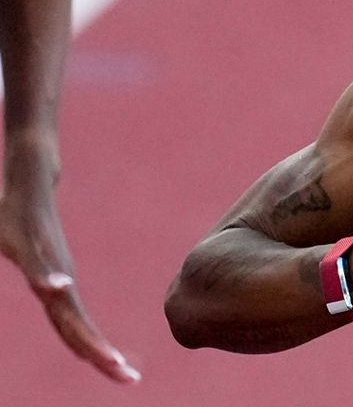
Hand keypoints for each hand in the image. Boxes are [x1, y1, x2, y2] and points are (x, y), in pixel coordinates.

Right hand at [0, 142, 140, 383]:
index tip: (126, 377)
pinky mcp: (31, 238)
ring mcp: (43, 258)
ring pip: (61, 300)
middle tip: (128, 378)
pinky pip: (38, 263)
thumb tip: (52, 291)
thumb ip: (40, 275)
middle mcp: (55, 275)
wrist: (31, 173)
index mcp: (55, 284)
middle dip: (100, 353)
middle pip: (76, 324)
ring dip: (79, 328)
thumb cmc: (25, 216)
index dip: (98, 355)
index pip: (77, 330)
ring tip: (102, 355)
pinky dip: (48, 277)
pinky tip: (59, 287)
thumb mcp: (27, 255)